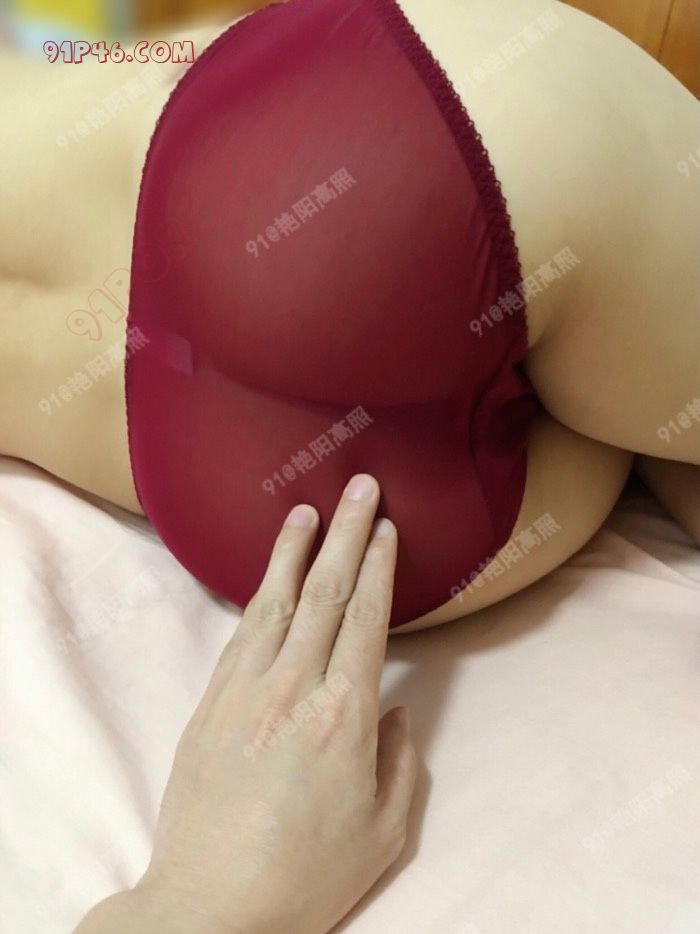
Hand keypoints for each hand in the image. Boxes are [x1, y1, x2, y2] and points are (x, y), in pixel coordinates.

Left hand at [76, 473, 415, 933]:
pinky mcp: (211, 704)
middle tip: (359, 485)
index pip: (366, 618)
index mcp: (344, 716)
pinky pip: (241, 634)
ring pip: (276, 602)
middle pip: (325, 592)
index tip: (386, 526)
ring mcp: (245, 691)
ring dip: (294, 550)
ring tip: (307, 510)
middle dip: (346, 532)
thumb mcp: (383, 832)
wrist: (211, 905)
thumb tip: (393, 709)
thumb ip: (398, 762)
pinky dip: (260, 595)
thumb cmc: (305, 875)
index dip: (378, 566)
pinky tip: (269, 576)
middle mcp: (293, 688)